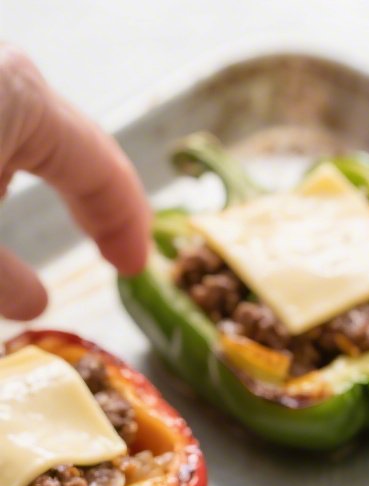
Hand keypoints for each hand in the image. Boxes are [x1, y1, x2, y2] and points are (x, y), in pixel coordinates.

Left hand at [0, 45, 149, 319]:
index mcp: (26, 101)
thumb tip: (33, 305)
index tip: (134, 269)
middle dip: (99, 203)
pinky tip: (3, 193)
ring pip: (32, 131)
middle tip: (119, 251)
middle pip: (75, 145)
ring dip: (52, 182)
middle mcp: (8, 77)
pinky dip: (10, 162)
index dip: (127, 225)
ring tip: (72, 223)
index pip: (103, 170)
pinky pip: (1, 124)